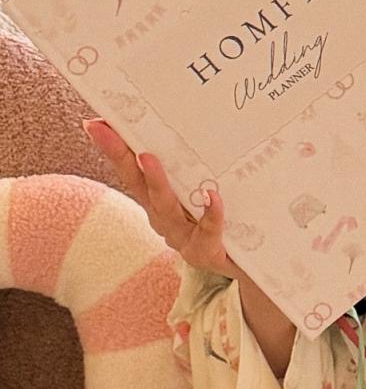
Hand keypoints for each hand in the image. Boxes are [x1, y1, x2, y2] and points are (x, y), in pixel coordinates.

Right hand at [82, 118, 242, 280]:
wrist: (247, 268)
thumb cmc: (221, 227)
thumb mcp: (202, 196)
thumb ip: (193, 169)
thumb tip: (197, 121)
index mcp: (158, 203)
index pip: (131, 172)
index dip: (113, 149)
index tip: (94, 123)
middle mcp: (164, 220)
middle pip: (139, 186)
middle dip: (121, 157)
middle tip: (107, 131)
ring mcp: (184, 238)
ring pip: (166, 209)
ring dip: (156, 182)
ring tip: (148, 158)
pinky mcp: (207, 251)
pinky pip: (208, 230)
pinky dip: (210, 213)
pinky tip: (212, 196)